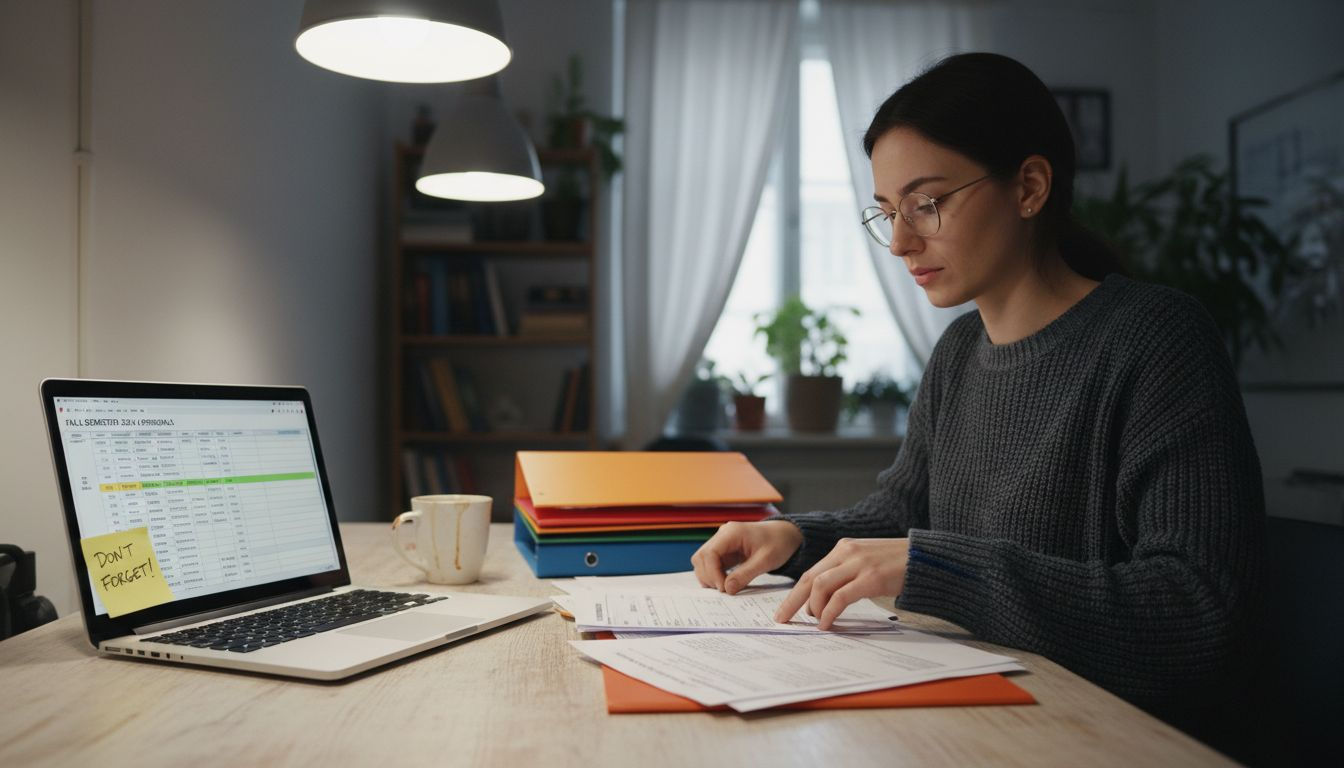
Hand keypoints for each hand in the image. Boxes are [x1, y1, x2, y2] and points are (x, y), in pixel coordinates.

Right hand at [691, 520, 803, 593]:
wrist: (786, 536)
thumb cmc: (779, 543)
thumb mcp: (766, 561)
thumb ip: (746, 574)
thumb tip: (727, 589)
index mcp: (731, 532)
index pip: (709, 553)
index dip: (712, 573)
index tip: (723, 588)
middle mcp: (722, 535)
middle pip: (701, 557)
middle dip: (709, 576)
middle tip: (724, 590)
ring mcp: (722, 542)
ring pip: (703, 561)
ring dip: (710, 576)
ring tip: (725, 588)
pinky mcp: (724, 551)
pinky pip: (712, 564)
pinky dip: (715, 575)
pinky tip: (726, 583)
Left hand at [772, 538, 909, 629]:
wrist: (928, 557)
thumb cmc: (899, 563)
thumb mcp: (867, 562)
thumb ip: (847, 574)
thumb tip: (827, 600)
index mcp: (843, 548)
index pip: (811, 572)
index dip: (795, 593)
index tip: (785, 609)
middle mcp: (847, 552)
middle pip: (810, 579)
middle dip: (793, 601)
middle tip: (783, 619)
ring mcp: (859, 564)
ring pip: (821, 586)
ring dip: (813, 608)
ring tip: (815, 622)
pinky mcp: (872, 578)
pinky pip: (841, 597)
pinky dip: (830, 612)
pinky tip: (827, 623)